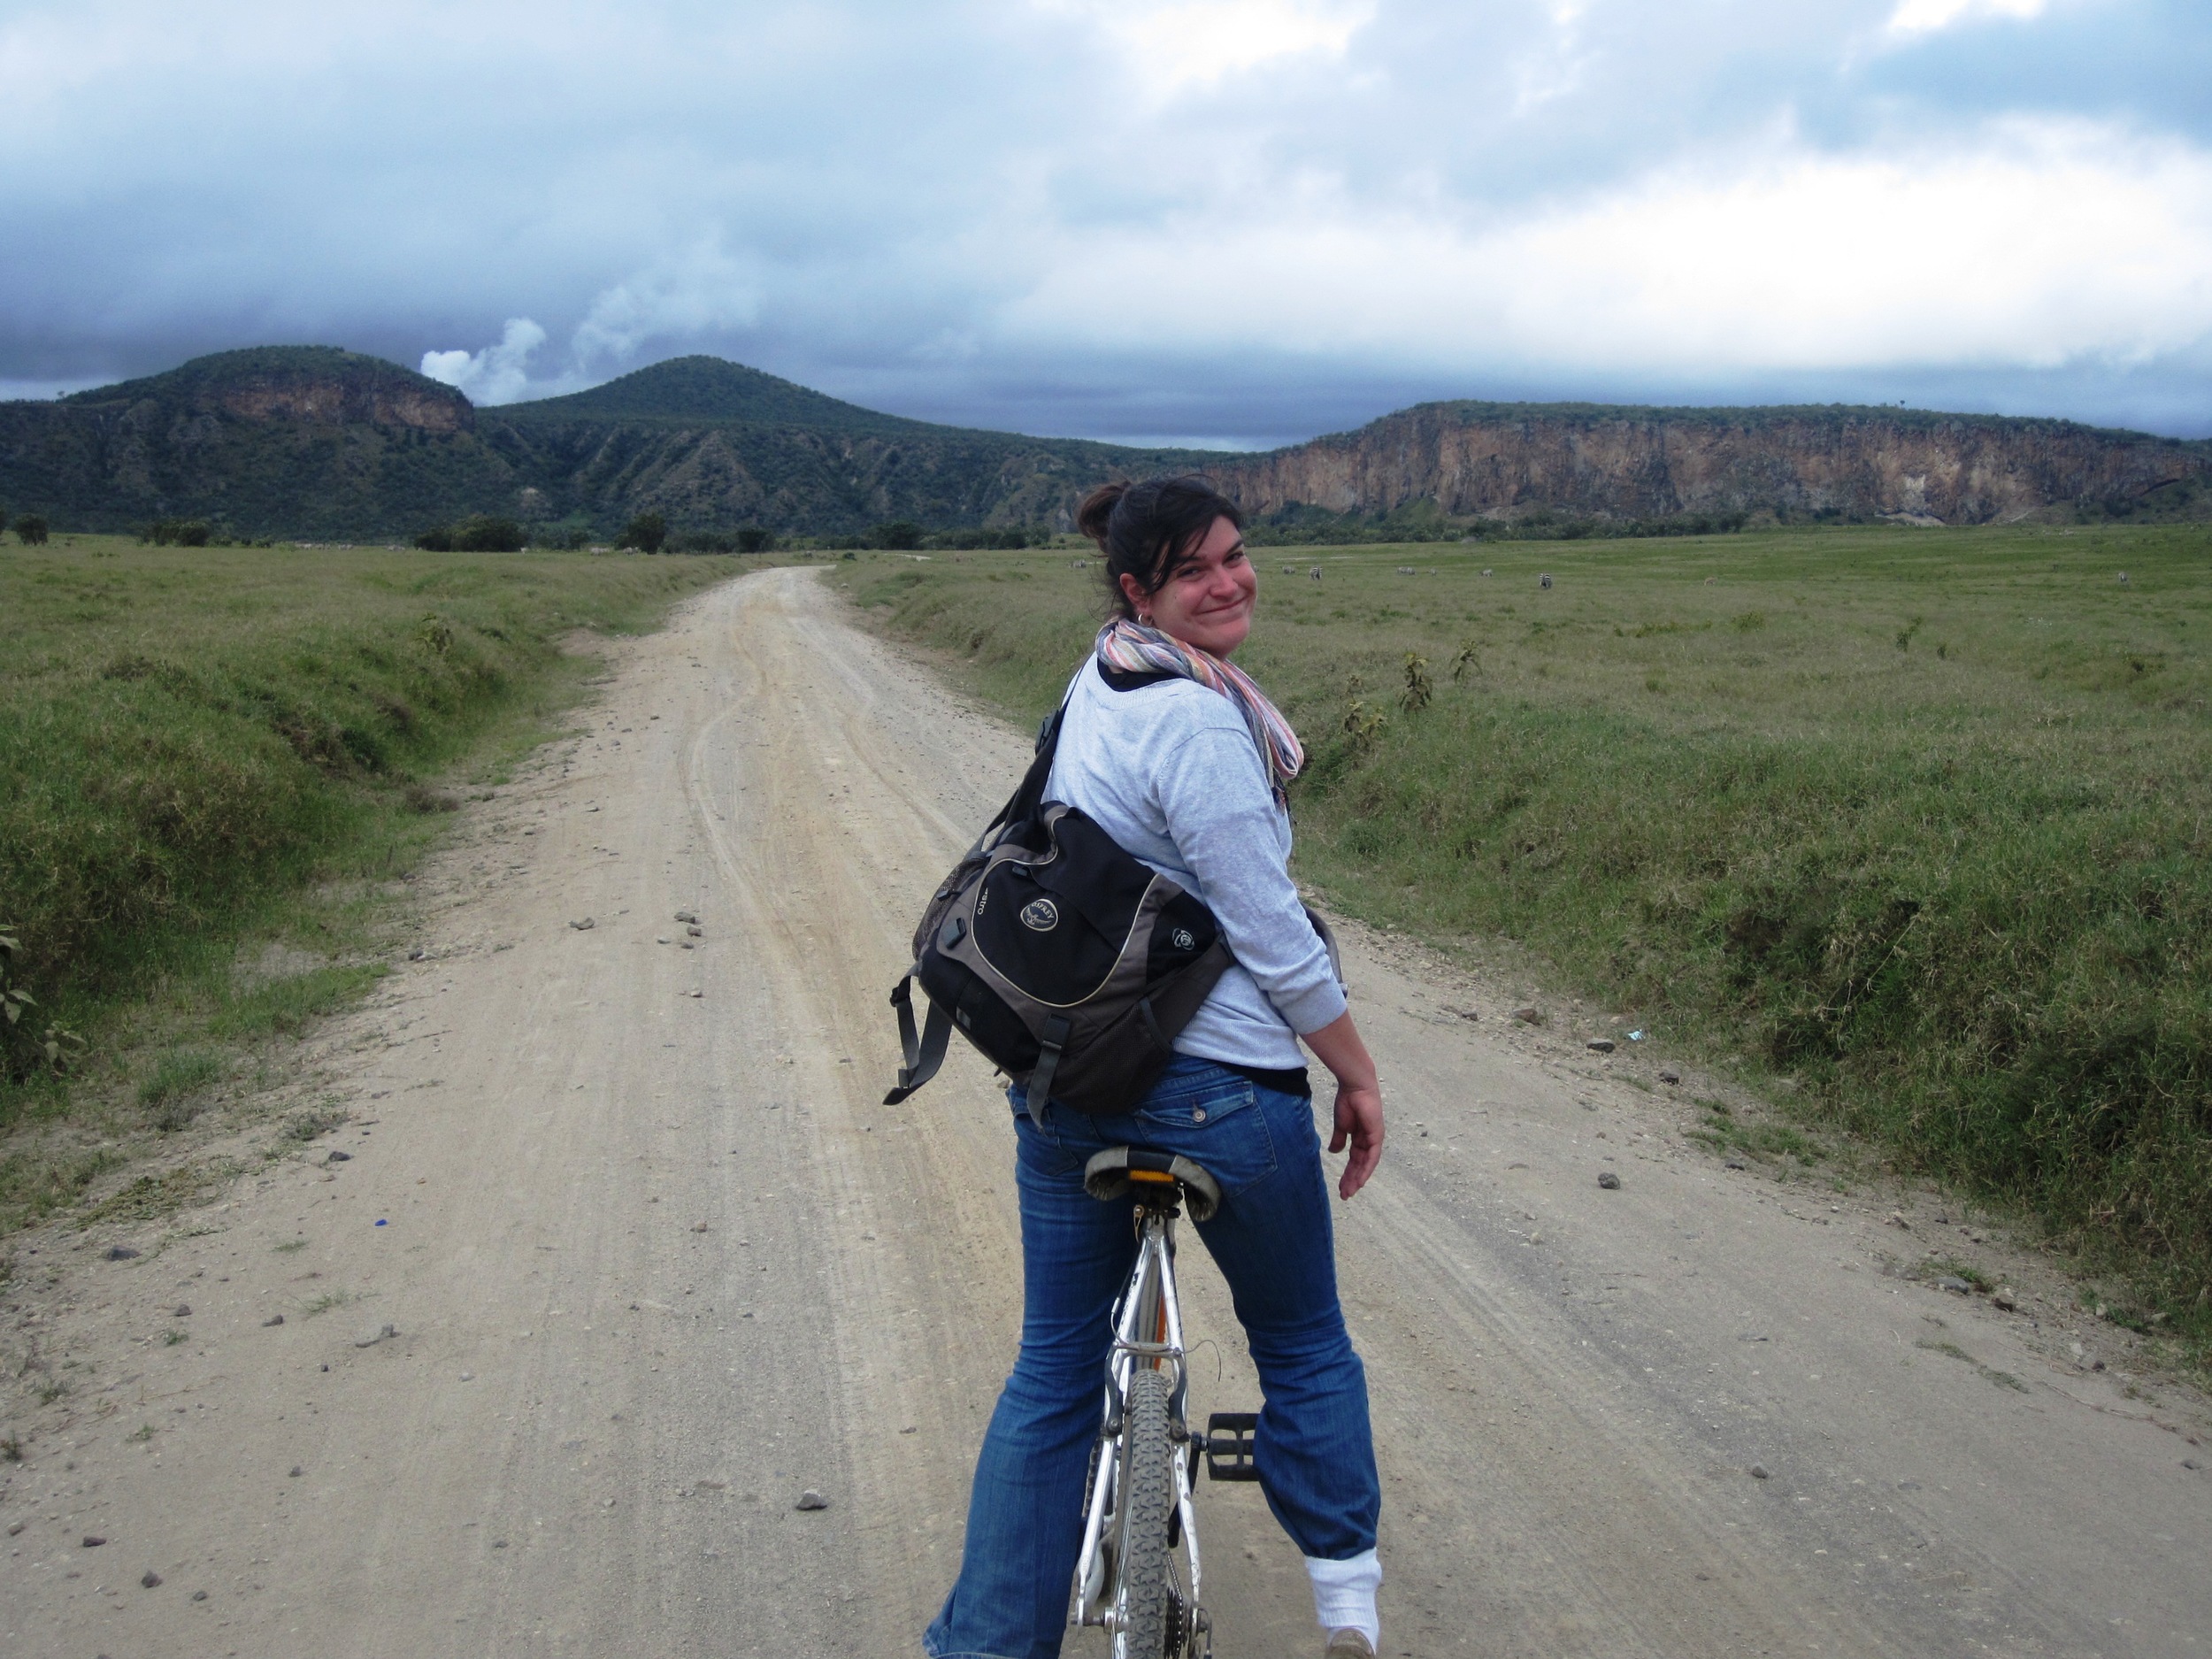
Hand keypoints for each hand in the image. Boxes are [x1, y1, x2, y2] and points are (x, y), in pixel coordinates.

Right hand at [1328, 1079, 1384, 1198]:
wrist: (1354, 1087)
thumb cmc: (1348, 1101)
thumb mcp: (1341, 1125)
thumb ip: (1339, 1139)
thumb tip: (1333, 1151)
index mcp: (1360, 1138)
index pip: (1355, 1160)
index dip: (1348, 1173)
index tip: (1340, 1186)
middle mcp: (1369, 1141)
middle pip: (1360, 1165)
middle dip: (1352, 1180)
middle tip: (1344, 1195)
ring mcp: (1374, 1139)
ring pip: (1366, 1165)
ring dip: (1358, 1179)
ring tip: (1349, 1192)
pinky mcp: (1376, 1136)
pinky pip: (1372, 1158)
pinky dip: (1366, 1170)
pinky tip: (1359, 1181)